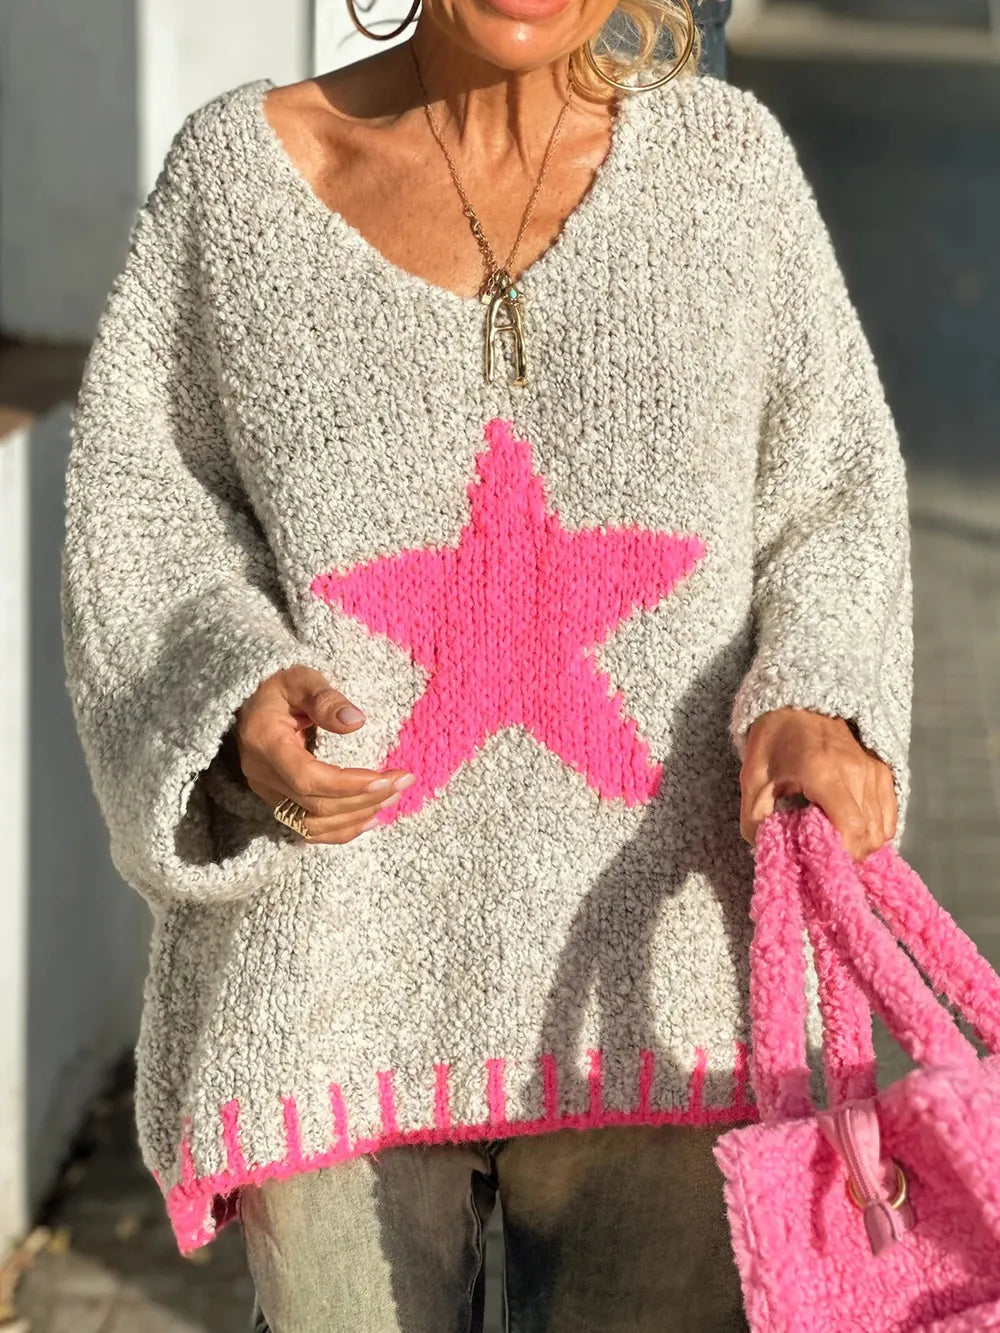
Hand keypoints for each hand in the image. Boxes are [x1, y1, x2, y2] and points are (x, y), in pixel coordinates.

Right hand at [234, 665, 414, 844]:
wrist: (252, 701)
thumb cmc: (279, 686)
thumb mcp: (301, 679)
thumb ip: (325, 699)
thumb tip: (356, 721)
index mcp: (265, 742)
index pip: (306, 778)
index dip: (347, 785)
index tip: (385, 779)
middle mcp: (261, 775)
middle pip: (315, 805)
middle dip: (364, 799)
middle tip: (402, 782)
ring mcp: (267, 792)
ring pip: (313, 824)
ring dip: (357, 816)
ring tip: (392, 796)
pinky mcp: (277, 801)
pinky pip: (308, 829)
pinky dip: (341, 830)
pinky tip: (369, 819)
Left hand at [739, 706, 896, 860]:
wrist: (798, 701)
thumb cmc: (773, 740)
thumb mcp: (753, 778)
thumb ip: (755, 819)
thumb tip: (767, 850)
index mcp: (824, 772)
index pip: (851, 827)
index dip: (840, 852)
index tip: (820, 858)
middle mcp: (857, 772)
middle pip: (870, 835)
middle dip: (849, 853)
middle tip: (823, 851)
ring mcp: (875, 771)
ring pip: (883, 829)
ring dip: (862, 844)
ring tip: (835, 839)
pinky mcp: (883, 771)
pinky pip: (890, 816)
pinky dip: (875, 831)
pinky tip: (851, 829)